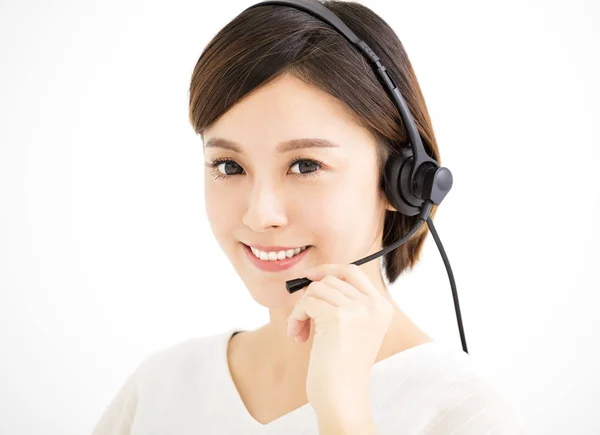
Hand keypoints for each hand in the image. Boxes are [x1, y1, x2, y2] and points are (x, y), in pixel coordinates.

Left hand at [286, 263, 393, 411]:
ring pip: (315, 290)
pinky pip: (306, 303)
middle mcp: (373, 305)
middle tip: (303, 321)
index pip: (353, 271)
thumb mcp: (354, 328)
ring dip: (301, 309)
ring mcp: (357, 309)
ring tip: (300, 332)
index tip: (310, 276)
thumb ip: (344, 301)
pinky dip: (295, 317)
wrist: (342, 395)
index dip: (329, 269)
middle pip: (330, 280)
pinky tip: (297, 336)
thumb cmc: (342, 367)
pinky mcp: (337, 317)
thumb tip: (315, 276)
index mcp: (382, 307)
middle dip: (310, 298)